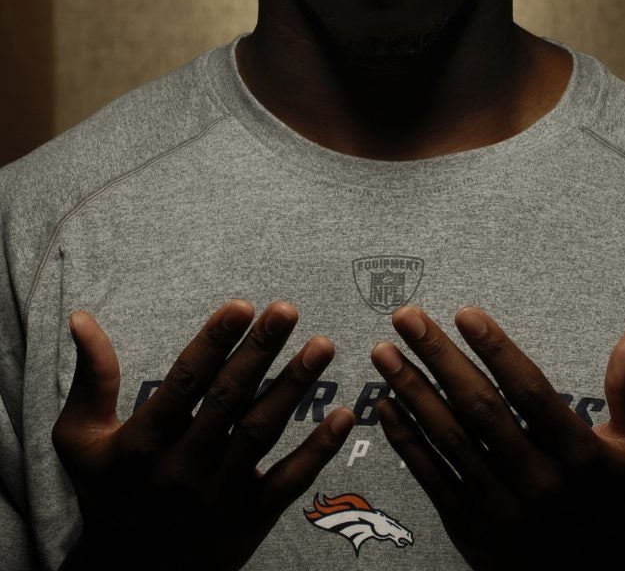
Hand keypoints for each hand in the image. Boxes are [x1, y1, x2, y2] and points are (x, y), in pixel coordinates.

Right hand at [53, 300, 353, 570]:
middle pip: (228, 401)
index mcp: (144, 442)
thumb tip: (81, 317)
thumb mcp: (81, 440)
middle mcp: (183, 468)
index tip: (242, 305)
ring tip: (322, 345)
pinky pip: (288, 481)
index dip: (213, 342)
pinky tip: (344, 415)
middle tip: (288, 309)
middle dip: (260, 352)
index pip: (183, 383)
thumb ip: (91, 377)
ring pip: (261, 433)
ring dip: (295, 388)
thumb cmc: (109, 492)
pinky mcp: (250, 517)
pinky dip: (318, 450)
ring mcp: (220, 494)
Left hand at [371, 306, 624, 570]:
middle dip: (438, 357)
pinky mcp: (468, 525)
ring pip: (448, 439)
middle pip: (480, 409)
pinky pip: (430, 476)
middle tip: (406, 315)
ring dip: (411, 390)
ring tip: (383, 350)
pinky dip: (405, 438)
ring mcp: (499, 505)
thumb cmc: (608, 493)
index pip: (530, 392)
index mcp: (577, 454)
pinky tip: (385, 401)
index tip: (464, 311)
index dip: (496, 349)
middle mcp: (536, 480)